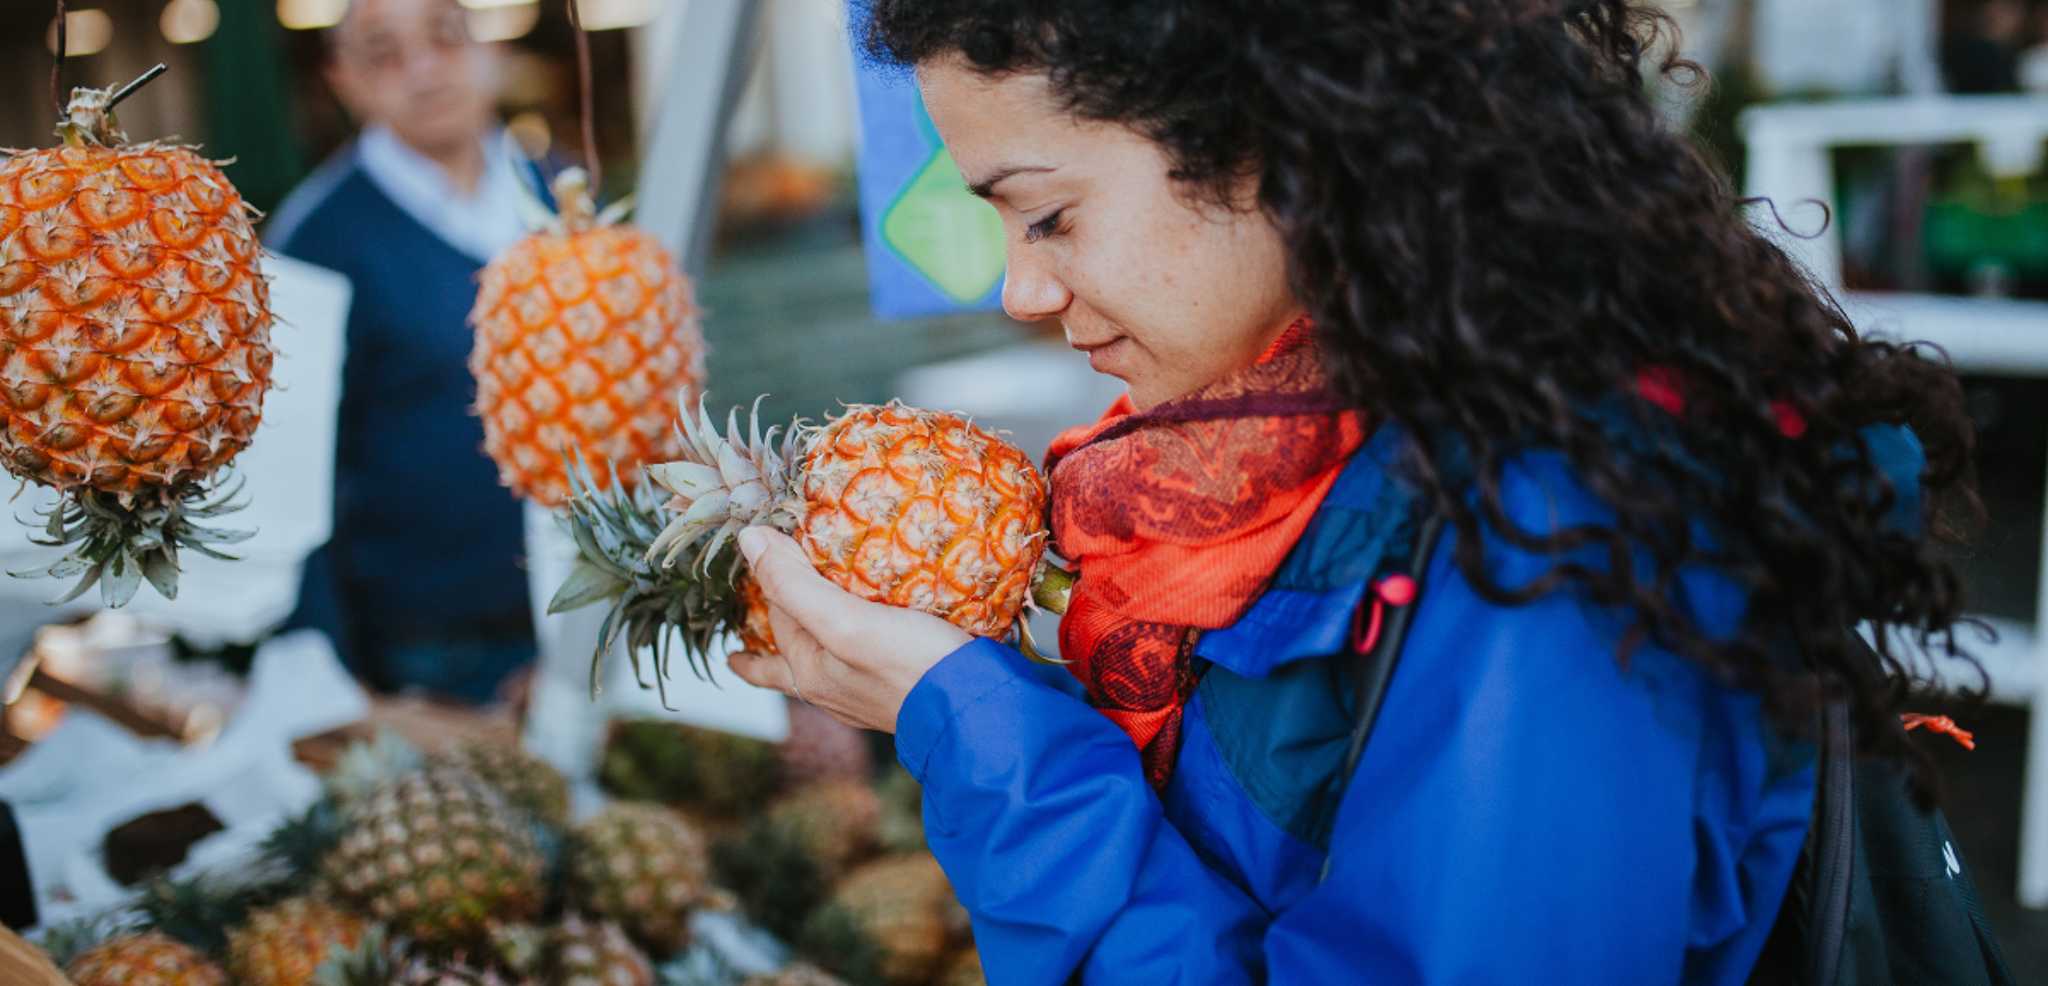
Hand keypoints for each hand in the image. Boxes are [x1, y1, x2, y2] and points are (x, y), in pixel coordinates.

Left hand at [727, 527, 972, 732]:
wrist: (975, 711)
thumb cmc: (911, 665)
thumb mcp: (845, 620)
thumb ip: (796, 585)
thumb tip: (750, 540)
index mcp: (809, 672)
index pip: (778, 610)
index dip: (773, 576)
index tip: (765, 550)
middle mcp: (831, 689)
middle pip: (789, 649)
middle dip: (771, 632)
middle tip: (749, 626)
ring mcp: (864, 696)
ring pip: (822, 662)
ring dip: (806, 645)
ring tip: (797, 633)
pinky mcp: (899, 692)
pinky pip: (863, 665)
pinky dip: (852, 650)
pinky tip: (870, 641)